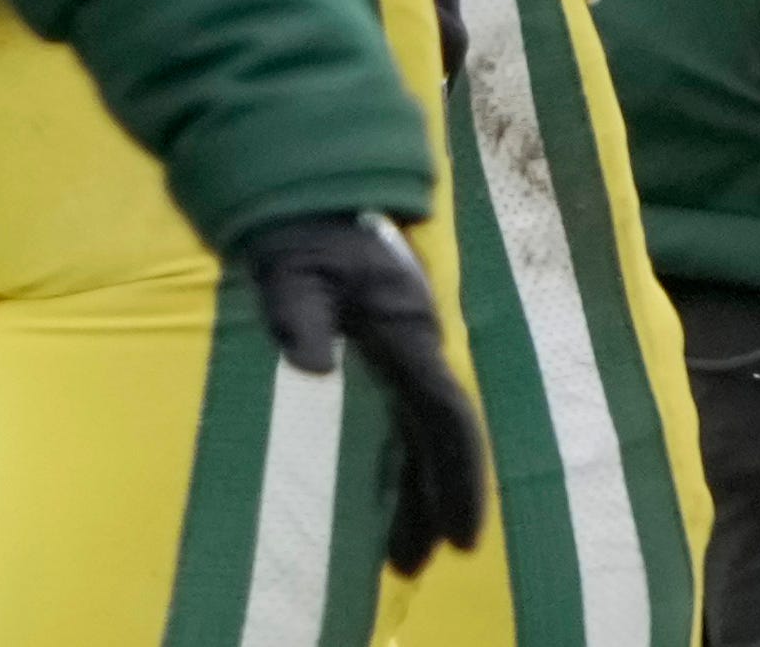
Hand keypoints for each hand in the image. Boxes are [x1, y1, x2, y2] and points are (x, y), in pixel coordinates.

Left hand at [236, 213, 486, 573]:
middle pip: (440, 435)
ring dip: (416, 488)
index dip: (460, 474)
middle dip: (439, 498)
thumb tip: (312, 365)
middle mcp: (416, 347)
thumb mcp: (293, 269)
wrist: (308, 196)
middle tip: (420, 562)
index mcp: (407, 330)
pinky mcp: (379, 353)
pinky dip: (396, 463)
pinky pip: (398, 419)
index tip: (465, 534)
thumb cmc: (302, 235)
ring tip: (401, 555)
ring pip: (421, 432)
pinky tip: (377, 501)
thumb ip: (299, 312)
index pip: (447, 412)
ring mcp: (400, 350)